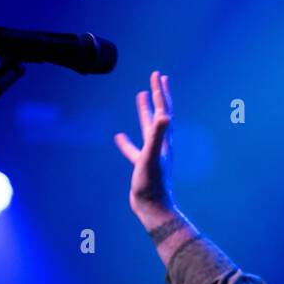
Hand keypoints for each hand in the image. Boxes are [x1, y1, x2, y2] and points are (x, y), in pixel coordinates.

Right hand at [114, 69, 175, 224]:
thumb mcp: (152, 156)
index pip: (163, 110)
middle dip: (158, 95)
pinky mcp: (142, 166)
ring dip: (145, 111)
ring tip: (141, 95)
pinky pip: (134, 150)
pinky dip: (127, 142)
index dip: (160, 92)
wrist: (153, 209)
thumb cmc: (153, 185)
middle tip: (156, 77)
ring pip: (148, 128)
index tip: (157, 75)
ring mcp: (152, 155)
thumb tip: (165, 116)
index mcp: (164, 140)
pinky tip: (119, 137)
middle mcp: (161, 145)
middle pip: (161, 114)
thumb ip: (158, 136)